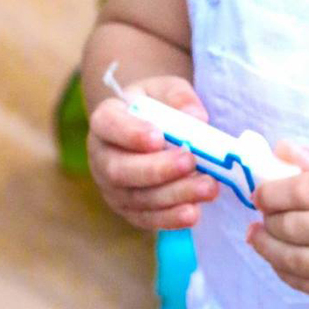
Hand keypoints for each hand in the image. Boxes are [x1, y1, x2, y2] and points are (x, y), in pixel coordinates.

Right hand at [87, 75, 219, 231]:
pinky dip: (170, 218)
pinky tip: (193, 212)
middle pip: (119, 169)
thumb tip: (197, 118)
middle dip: (157, 169)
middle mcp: (101, 156)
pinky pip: (146, 219)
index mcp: (105, 120)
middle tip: (189, 162)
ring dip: (174, 195)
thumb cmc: (156, 107)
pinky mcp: (128, 209)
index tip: (159, 137)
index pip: (109, 125)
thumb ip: (180, 98)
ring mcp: (112, 187)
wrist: (148, 131)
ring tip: (207, 188)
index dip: (131, 134)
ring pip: (137, 198)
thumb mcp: (166, 90)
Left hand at [247, 142, 308, 303]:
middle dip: (268, 219)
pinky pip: (308, 286)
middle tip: (263, 213)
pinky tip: (278, 260)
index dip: (271, 191)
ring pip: (294, 261)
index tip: (261, 192)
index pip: (301, 191)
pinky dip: (284, 273)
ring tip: (258, 236)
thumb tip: (281, 149)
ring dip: (267, 249)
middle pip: (293, 227)